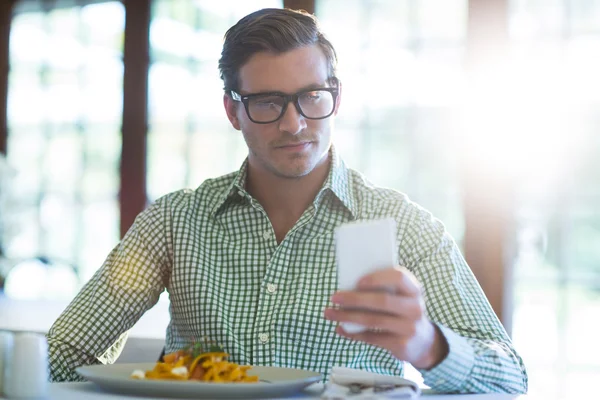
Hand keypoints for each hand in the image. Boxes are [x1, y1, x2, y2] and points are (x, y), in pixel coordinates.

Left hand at [323, 267, 448, 369]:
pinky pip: (372, 337)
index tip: (357, 281)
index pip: (399, 277)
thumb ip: (384, 289)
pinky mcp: (401, 344)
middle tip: (334, 297)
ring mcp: (409, 327)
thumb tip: (347, 286)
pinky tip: (341, 329)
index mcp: (413, 289)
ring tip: (330, 313)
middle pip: (382, 300)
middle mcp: (414, 307)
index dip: (378, 279)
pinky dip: (353, 333)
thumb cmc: (402, 312)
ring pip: (373, 320)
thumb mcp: (401, 297)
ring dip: (347, 316)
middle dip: (354, 299)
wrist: (423, 342)